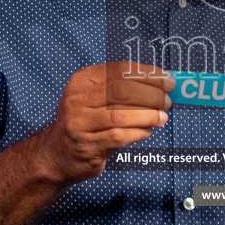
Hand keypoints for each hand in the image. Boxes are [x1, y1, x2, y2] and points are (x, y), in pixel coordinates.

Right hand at [34, 62, 172, 184]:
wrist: (57, 154)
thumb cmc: (85, 122)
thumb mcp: (95, 98)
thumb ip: (123, 89)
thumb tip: (160, 85)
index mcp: (83, 80)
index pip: (121, 70)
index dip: (149, 75)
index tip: (168, 81)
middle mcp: (78, 99)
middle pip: (123, 91)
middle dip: (152, 95)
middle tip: (167, 102)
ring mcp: (80, 123)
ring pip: (122, 115)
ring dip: (148, 116)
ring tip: (162, 118)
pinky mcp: (87, 145)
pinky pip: (120, 136)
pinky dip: (138, 132)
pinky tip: (147, 130)